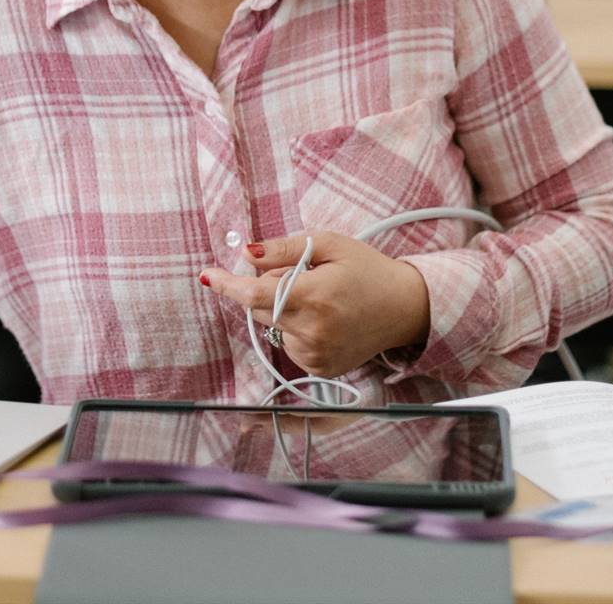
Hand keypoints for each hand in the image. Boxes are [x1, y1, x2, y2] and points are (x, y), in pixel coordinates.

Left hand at [201, 233, 431, 378]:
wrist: (405, 308)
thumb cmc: (367, 270)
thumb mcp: (329, 244)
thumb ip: (283, 249)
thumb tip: (245, 252)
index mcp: (314, 296)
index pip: (254, 295)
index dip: (227, 284)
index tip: (207, 275)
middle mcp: (312, 331)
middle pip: (259, 308)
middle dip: (268, 288)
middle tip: (303, 276)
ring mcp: (316, 355)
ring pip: (272, 327)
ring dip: (281, 310)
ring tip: (319, 298)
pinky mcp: (319, 368)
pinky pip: (288, 344)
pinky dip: (295, 328)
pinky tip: (323, 319)